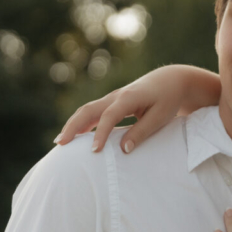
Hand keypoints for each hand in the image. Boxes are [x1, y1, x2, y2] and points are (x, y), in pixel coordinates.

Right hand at [55, 65, 219, 152]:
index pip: (109, 116)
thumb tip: (124, 149)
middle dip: (73, 127)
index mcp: (129, 98)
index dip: (100, 134)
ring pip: (87, 110)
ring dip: (73, 125)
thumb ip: (142, 132)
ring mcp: (112, 98)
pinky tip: (74, 136)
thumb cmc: (168, 99)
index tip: (94, 151)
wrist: (170, 80)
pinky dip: (81, 123)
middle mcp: (116, 96)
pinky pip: (93, 112)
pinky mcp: (113, 102)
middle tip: (60, 145)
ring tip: (60, 143)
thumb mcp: (160, 117)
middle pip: (88, 110)